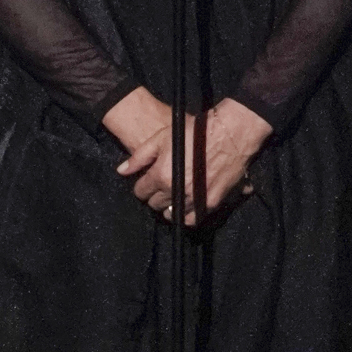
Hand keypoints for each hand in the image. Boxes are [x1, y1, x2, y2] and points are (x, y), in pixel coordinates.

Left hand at [101, 89, 271, 223]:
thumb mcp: (161, 138)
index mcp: (160, 176)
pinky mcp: (210, 203)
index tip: (147, 180)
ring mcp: (194, 199)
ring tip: (173, 194)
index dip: (142, 185)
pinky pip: (192, 219)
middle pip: (155, 204)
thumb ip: (139, 157)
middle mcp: (175, 191)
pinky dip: (186, 216)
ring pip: (172, 214)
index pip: (141, 192)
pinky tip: (186, 206)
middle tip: (161, 185)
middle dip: (155, 195)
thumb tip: (121, 171)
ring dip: (169, 206)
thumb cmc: (194, 132)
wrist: (229, 134)